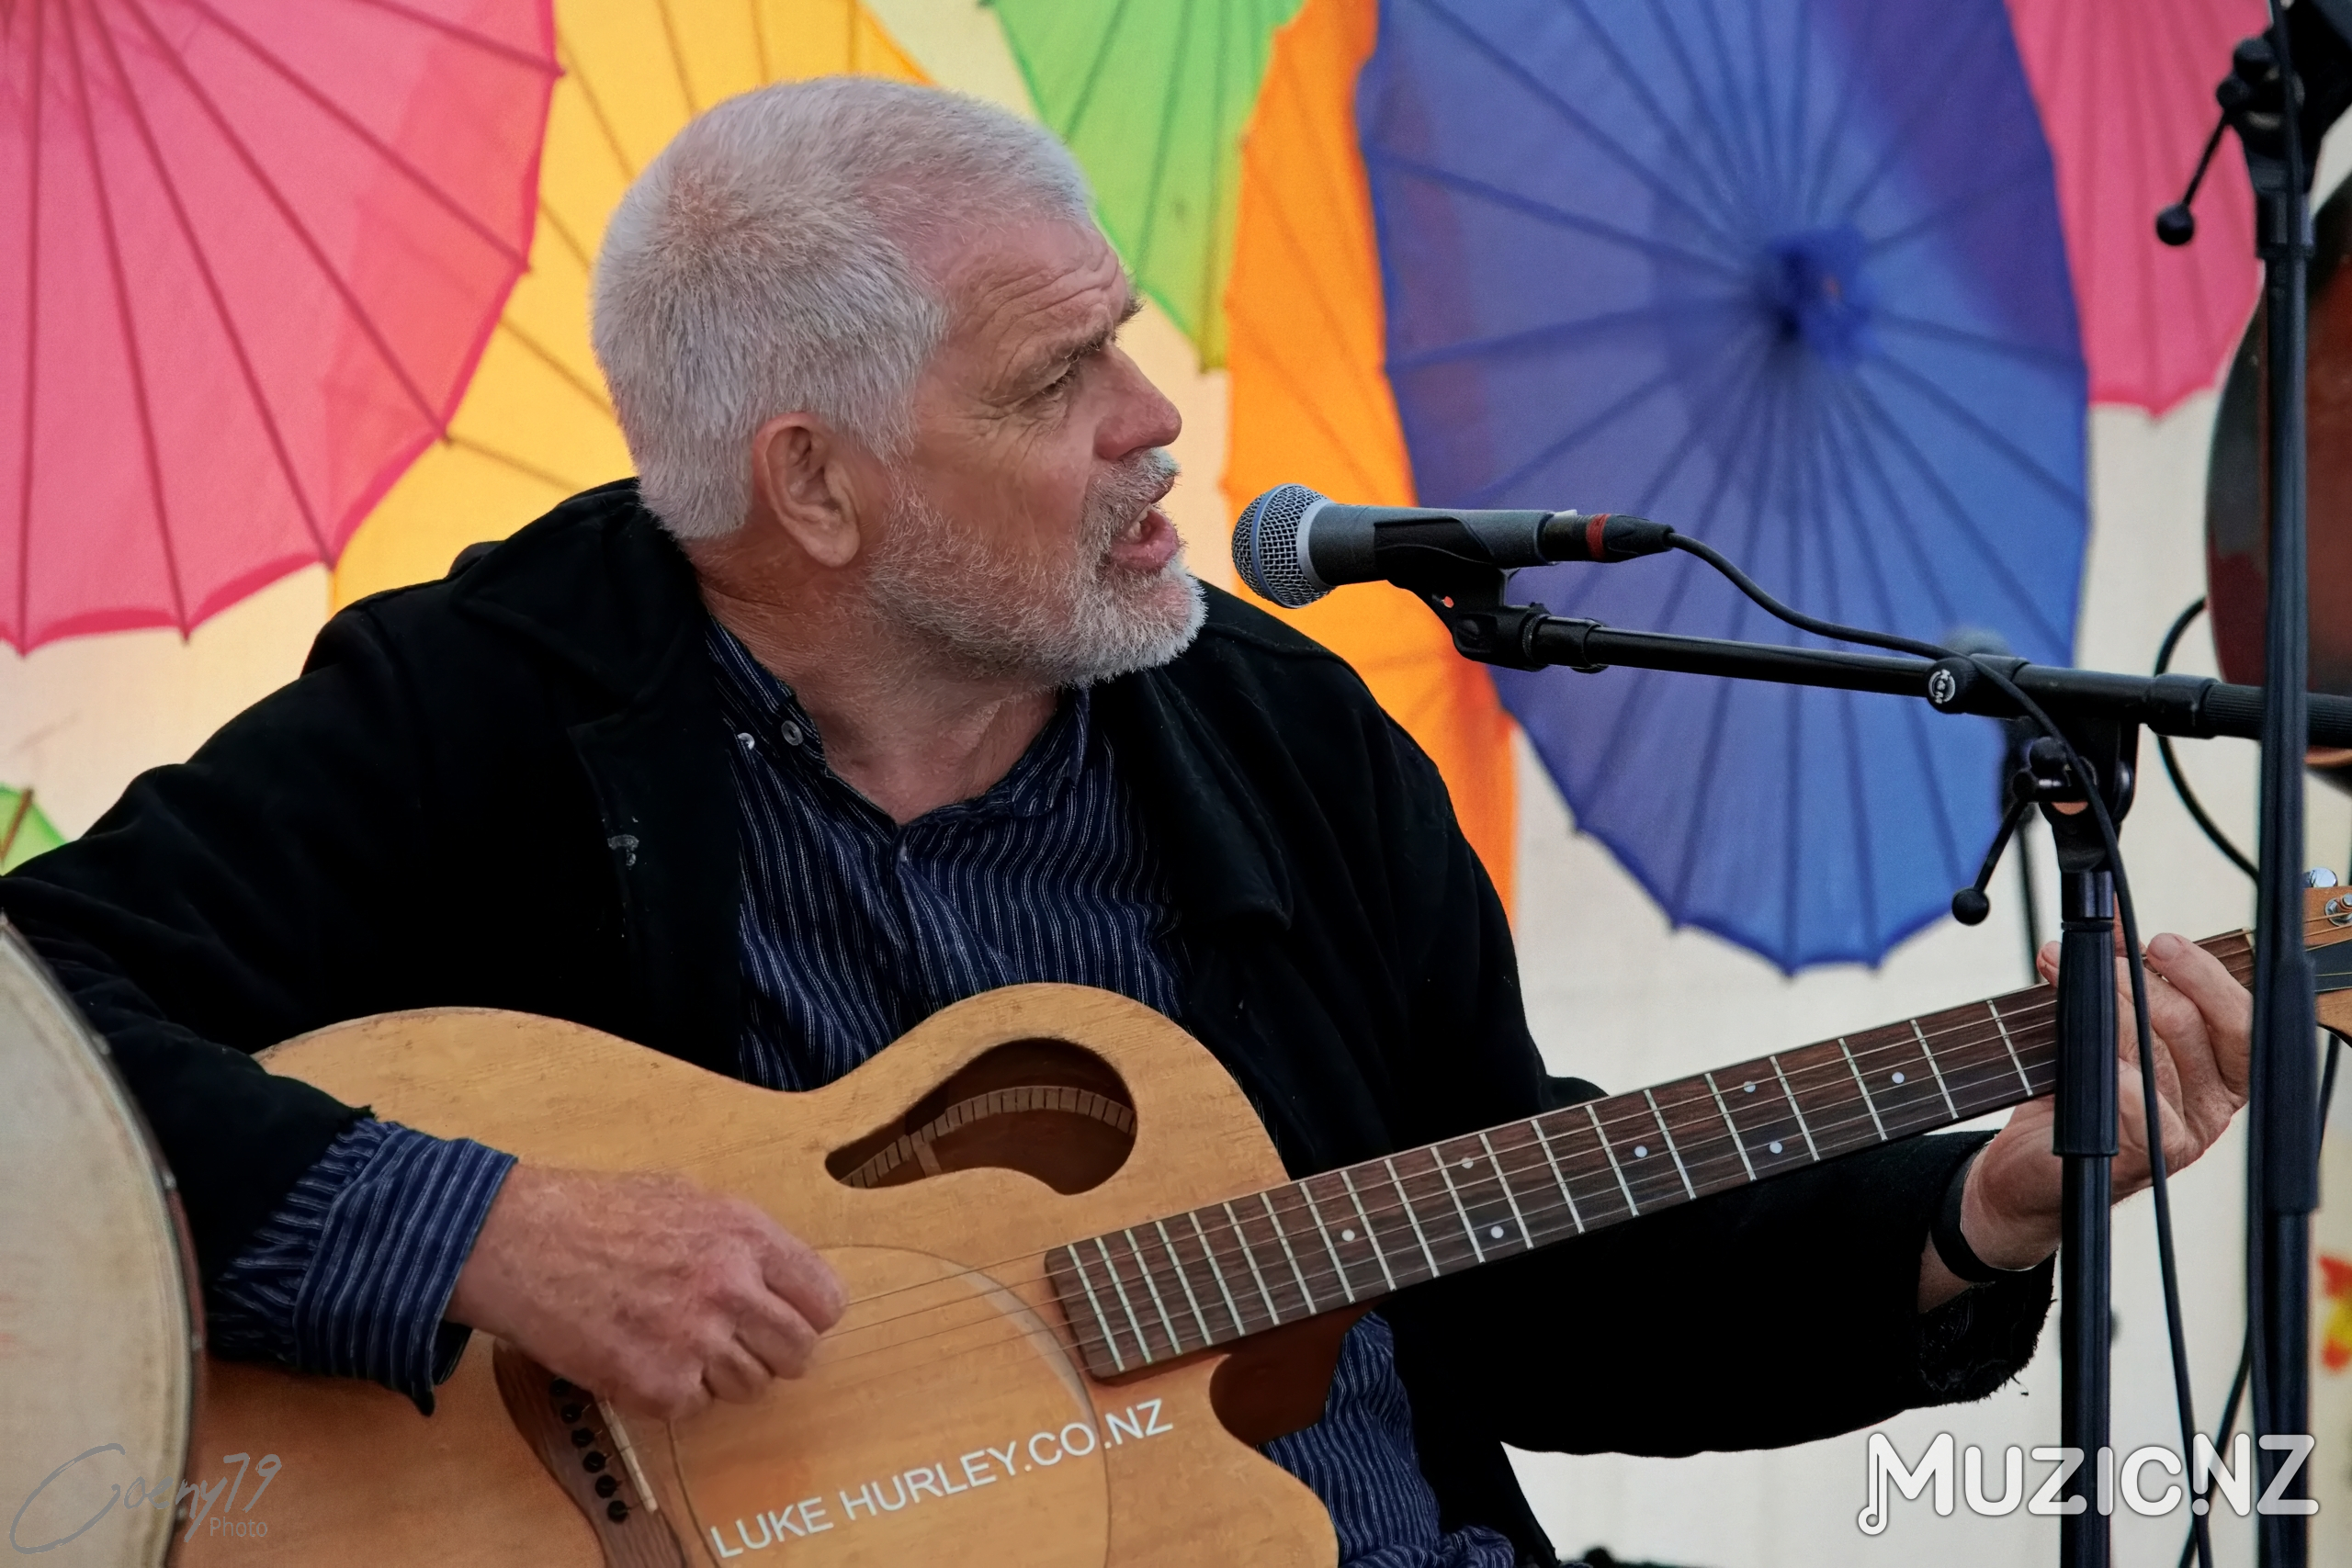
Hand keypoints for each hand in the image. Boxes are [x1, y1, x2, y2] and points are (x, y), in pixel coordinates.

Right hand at [447, 1165, 845, 1420]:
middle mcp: (731, 1288)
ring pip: (750, 1387)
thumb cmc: (598, 1215)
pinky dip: (670, 1393)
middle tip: (735, 1342)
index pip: (825, 1302)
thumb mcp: (690, 1199)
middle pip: (799, 1353)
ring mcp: (695, 1341)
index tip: (788, 1320)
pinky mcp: (656, 1385)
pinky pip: (693, 1407)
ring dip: (720, 1374)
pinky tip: (639, 1355)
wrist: (522, 1243)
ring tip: (674, 1340)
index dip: (807, 1316)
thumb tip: (783, 1278)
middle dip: (772, 1353)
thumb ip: (744, 1241)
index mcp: (747, 1237)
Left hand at [1919, 931, 2250, 1306]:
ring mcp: (2176, 1135)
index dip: (2204, 976)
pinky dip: (2105, 1065)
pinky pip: (2129, 1099)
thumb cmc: (2070, 1099)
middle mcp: (2208, 1107)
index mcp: (2217, 1076)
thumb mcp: (2098, 1030)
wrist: (2028, 1170)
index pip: (2238, 1021)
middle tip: (2096, 956)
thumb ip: (2115, 980)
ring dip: (2108, 1007)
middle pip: (2192, 1026)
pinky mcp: (2138, 1156)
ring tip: (2063, 977)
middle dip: (2139, 979)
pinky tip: (2081, 1048)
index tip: (2161, 942)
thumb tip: (2109, 923)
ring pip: (2153, 1053)